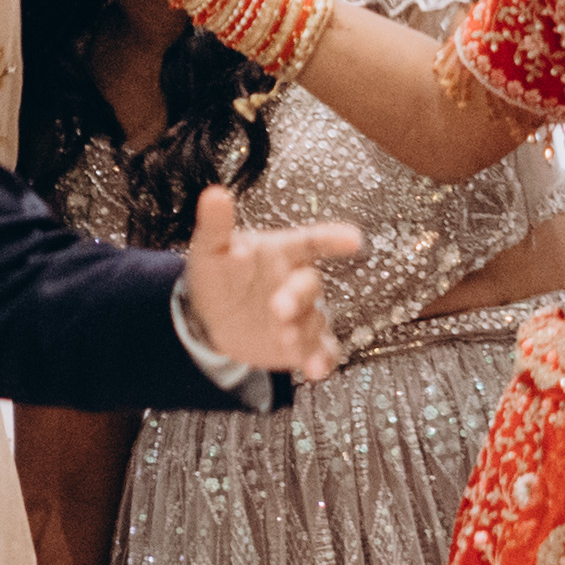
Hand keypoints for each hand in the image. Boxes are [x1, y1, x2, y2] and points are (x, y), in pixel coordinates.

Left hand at [179, 181, 359, 384]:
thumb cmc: (219, 276)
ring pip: (316, 320)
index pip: (310, 242)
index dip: (332, 239)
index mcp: (281, 253)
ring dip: (305, 331)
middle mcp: (297, 282)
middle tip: (279, 308)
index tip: (354, 239)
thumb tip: (214, 194)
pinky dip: (322, 361)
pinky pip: (323, 351)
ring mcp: (303, 314)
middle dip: (298, 296)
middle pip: (310, 284)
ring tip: (287, 339)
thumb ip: (216, 224)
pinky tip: (315, 370)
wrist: (212, 320)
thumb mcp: (210, 249)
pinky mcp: (304, 344)